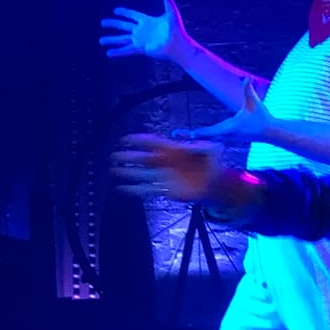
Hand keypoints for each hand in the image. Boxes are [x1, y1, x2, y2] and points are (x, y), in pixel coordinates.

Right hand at [101, 0, 187, 62]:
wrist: (178, 45)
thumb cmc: (177, 29)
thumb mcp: (171, 13)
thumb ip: (168, 0)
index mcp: (147, 21)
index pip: (133, 15)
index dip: (124, 12)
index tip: (115, 10)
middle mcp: (142, 31)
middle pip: (124, 26)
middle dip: (113, 24)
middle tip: (102, 22)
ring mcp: (141, 40)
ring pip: (122, 39)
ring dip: (112, 40)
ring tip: (101, 40)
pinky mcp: (141, 49)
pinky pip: (127, 50)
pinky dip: (118, 52)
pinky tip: (109, 53)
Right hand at [108, 133, 232, 203]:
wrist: (215, 184)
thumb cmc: (213, 163)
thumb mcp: (213, 150)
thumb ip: (201, 146)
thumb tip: (190, 145)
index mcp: (174, 150)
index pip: (154, 142)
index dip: (140, 140)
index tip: (126, 139)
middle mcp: (166, 162)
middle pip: (144, 158)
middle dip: (129, 157)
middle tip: (115, 156)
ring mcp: (164, 176)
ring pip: (142, 174)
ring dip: (128, 173)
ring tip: (114, 171)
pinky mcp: (165, 190)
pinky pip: (147, 190)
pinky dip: (135, 190)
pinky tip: (122, 189)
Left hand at [181, 78, 272, 142]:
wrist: (269, 132)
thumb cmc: (262, 117)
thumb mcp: (255, 102)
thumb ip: (248, 90)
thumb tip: (246, 78)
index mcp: (231, 127)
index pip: (215, 130)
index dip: (203, 132)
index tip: (192, 133)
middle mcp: (226, 134)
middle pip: (205, 136)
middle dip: (190, 135)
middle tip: (175, 134)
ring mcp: (225, 137)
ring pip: (206, 138)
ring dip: (192, 137)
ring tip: (177, 134)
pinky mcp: (226, 137)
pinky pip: (210, 138)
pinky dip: (200, 137)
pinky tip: (189, 136)